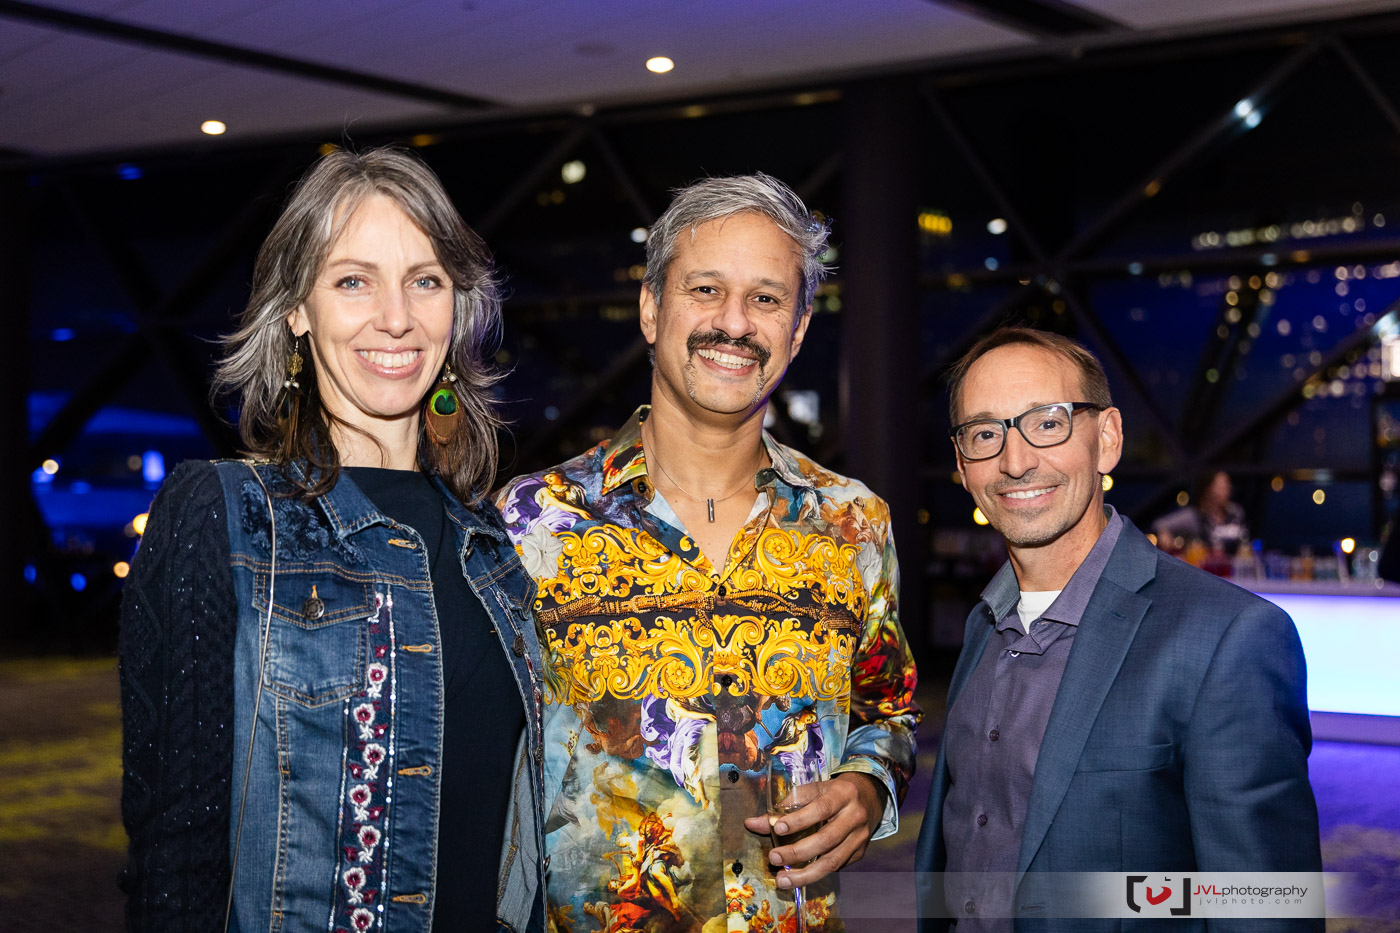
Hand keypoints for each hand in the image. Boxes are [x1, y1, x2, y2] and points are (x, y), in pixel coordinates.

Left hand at [742, 772, 884, 887]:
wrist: (870, 796)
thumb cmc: (834, 792)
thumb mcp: (813, 791)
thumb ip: (784, 807)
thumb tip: (751, 823)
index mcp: (842, 794)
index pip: (820, 809)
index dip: (799, 820)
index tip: (777, 829)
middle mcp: (855, 816)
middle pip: (826, 839)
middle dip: (797, 852)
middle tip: (774, 858)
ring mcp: (860, 837)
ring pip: (833, 861)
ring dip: (805, 874)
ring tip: (783, 879)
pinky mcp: (861, 852)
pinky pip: (837, 867)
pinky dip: (817, 873)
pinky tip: (800, 877)